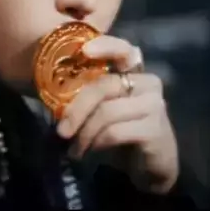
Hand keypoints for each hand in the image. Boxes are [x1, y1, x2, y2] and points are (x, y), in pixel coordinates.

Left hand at [56, 35, 178, 194]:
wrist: (150, 164)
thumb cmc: (121, 129)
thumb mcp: (104, 105)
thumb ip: (90, 92)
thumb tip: (54, 93)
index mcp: (134, 71)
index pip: (123, 49)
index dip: (105, 46)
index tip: (84, 51)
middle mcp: (148, 83)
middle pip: (103, 86)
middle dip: (76, 109)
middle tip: (61, 130)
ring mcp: (154, 105)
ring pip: (107, 112)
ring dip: (84, 132)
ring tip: (74, 147)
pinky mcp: (155, 130)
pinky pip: (114, 132)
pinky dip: (96, 142)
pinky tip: (89, 151)